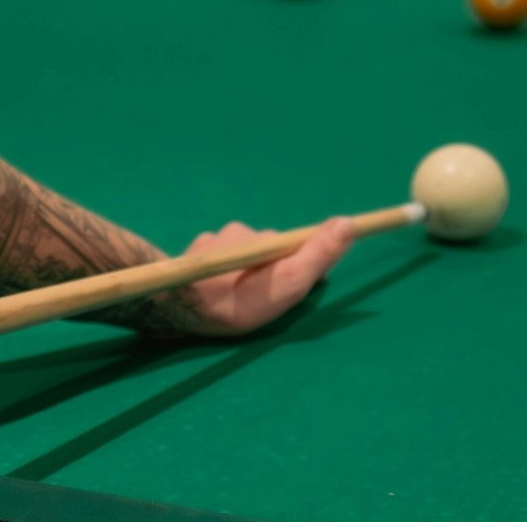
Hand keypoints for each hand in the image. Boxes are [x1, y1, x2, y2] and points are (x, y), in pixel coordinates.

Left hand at [169, 217, 355, 336]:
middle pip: (269, 250)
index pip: (297, 244)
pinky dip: (223, 272)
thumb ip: (317, 255)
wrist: (179, 305)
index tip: (300, 281)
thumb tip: (347, 222)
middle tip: (263, 300)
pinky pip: (218, 258)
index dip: (302, 261)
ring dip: (244, 271)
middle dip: (270, 270)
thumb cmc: (239, 300)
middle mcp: (244, 231)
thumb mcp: (287, 283)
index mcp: (270, 239)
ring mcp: (216, 239)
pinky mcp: (196, 250)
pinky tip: (215, 289)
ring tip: (234, 297)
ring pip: (241, 253)